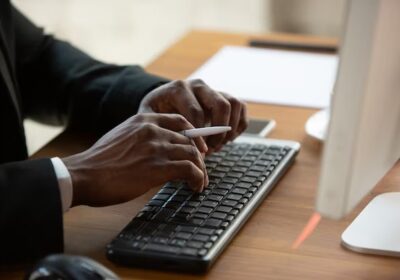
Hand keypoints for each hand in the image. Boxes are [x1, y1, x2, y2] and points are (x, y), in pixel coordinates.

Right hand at [62, 113, 208, 206]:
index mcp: (144, 119)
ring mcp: (157, 148)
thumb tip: (158, 149)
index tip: (198, 148)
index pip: (180, 121)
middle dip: (199, 158)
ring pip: (193, 155)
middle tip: (200, 170)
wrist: (84, 174)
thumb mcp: (122, 137)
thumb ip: (142, 137)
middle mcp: (153, 130)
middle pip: (190, 141)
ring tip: (200, 182)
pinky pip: (190, 170)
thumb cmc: (99, 161)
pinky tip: (195, 187)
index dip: (194, 135)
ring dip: (201, 171)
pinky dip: (197, 179)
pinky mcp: (159, 167)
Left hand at [139, 79, 247, 152]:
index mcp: (179, 88)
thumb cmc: (155, 112)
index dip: (200, 136)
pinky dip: (239, 125)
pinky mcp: (224, 96)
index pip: (196, 112)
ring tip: (218, 145)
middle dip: (218, 132)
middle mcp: (198, 85)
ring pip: (234, 105)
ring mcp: (212, 89)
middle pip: (221, 105)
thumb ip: (160, 129)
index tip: (197, 151)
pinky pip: (241, 108)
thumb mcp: (148, 118)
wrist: (162, 101)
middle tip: (210, 149)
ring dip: (230, 129)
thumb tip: (180, 146)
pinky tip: (226, 139)